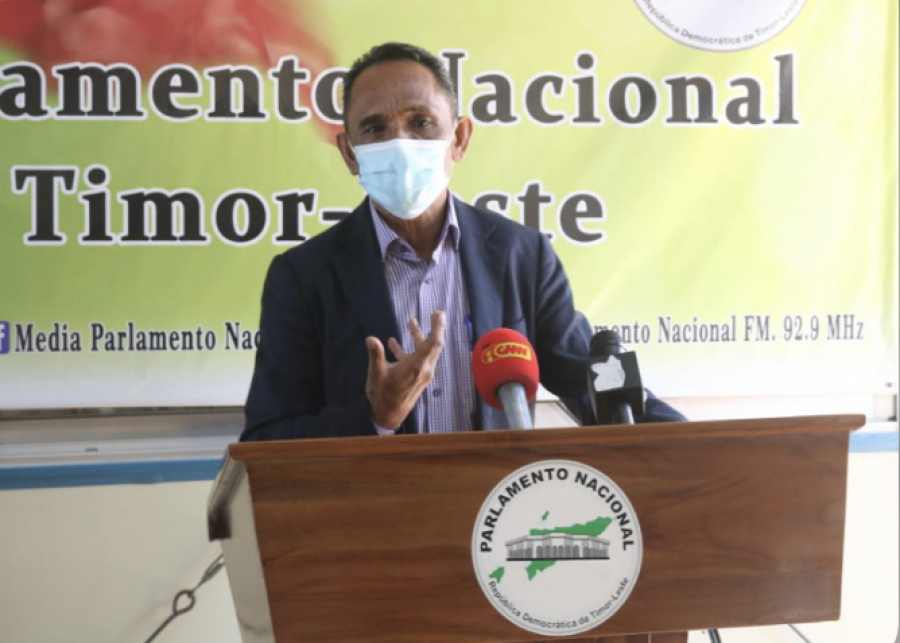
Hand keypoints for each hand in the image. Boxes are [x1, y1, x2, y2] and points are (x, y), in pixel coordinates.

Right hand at [365, 310, 445, 429]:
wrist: (388, 416)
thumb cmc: (382, 395)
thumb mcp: (377, 374)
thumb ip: (376, 354)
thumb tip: (371, 338)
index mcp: (417, 366)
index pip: (433, 343)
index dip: (438, 327)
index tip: (438, 314)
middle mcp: (424, 369)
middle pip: (434, 345)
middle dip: (435, 328)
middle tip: (436, 313)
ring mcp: (422, 375)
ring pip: (425, 352)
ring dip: (418, 337)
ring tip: (411, 321)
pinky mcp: (417, 378)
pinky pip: (417, 360)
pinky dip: (409, 349)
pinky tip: (394, 343)